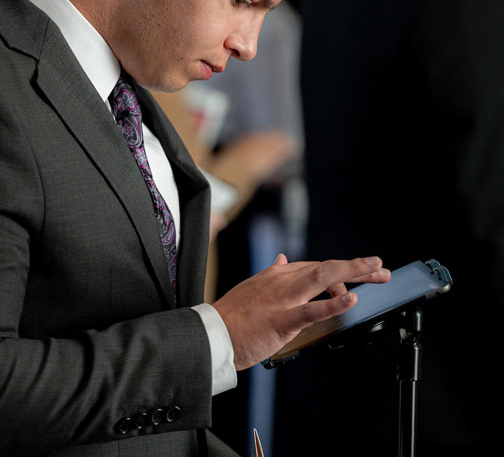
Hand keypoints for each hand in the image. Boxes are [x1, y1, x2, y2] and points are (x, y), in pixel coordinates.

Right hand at [212, 255, 390, 370]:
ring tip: (376, 273)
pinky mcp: (282, 319)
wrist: (212, 333)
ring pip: (322, 278)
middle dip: (356, 266)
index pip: (315, 266)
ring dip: (352, 272)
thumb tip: (283, 260)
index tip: (357, 276)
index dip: (339, 271)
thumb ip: (272, 274)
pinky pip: (311, 310)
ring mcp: (282, 299)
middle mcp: (282, 281)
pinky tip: (351, 299)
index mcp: (276, 275)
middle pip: (325, 268)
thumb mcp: (253, 288)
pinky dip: (333, 303)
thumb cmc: (232, 316)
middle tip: (381, 269)